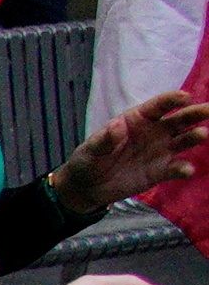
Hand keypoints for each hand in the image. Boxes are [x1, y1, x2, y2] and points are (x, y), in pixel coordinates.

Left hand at [62, 87, 208, 214]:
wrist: (88, 187)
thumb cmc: (89, 160)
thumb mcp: (91, 150)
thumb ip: (104, 139)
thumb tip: (117, 126)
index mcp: (138, 119)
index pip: (159, 106)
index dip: (172, 99)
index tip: (185, 97)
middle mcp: (155, 131)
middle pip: (179, 120)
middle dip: (195, 113)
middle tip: (208, 110)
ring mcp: (161, 151)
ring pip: (183, 140)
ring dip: (194, 137)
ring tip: (203, 134)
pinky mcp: (161, 171)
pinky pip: (176, 168)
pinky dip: (183, 169)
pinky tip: (187, 170)